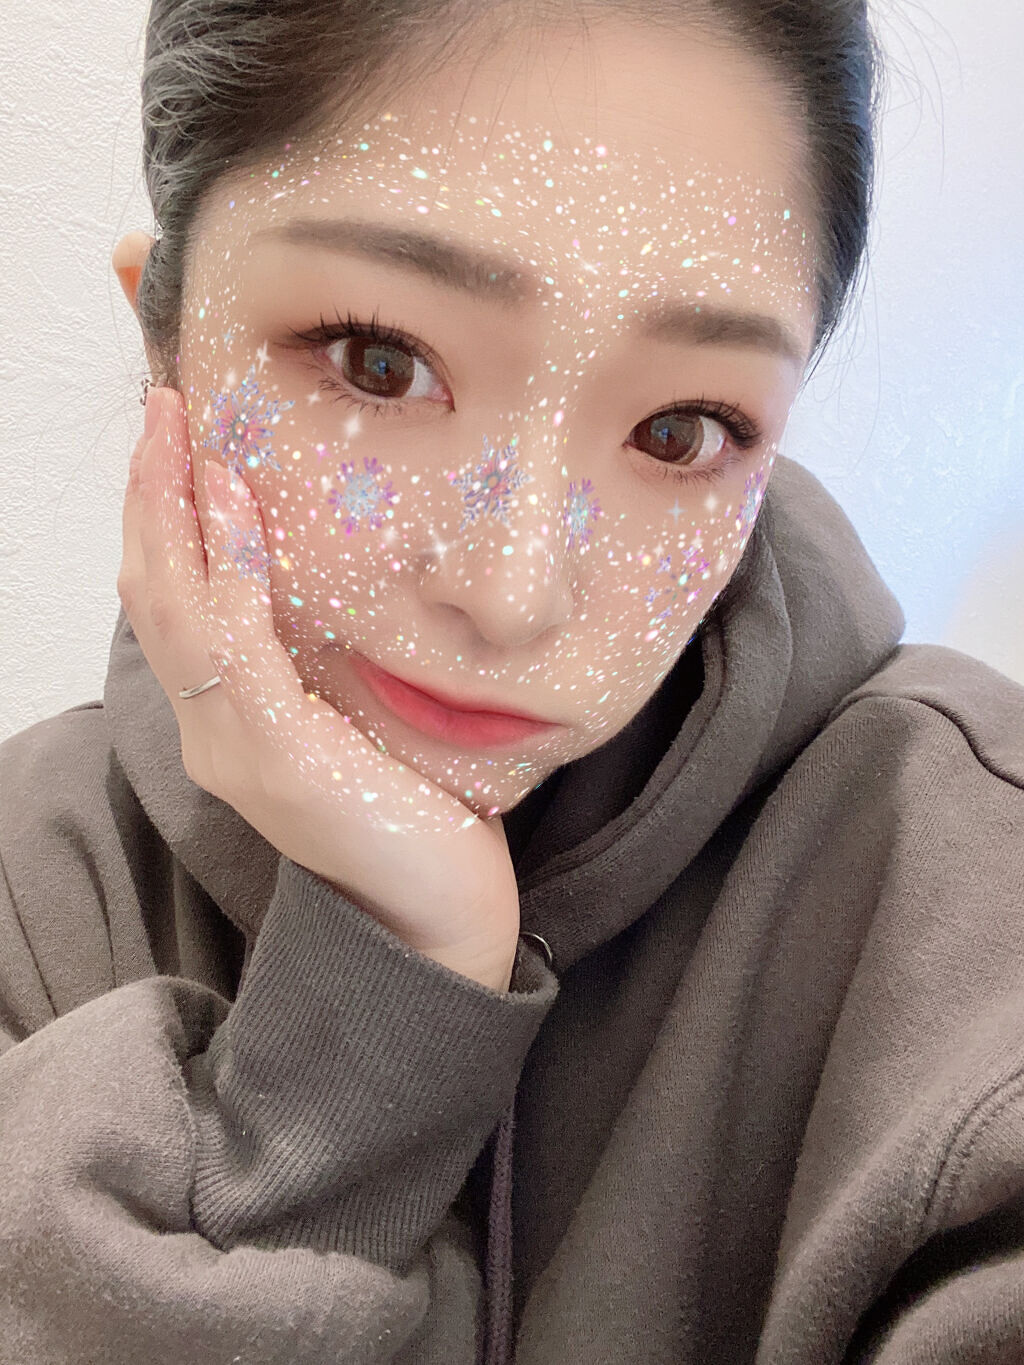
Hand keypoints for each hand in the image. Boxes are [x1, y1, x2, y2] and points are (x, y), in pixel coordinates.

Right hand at [117, 386, 520, 992]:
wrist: (435, 918)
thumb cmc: (411, 814)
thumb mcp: (360, 723)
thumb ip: (331, 664)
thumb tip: (350, 582)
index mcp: (229, 720)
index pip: (175, 601)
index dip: (161, 516)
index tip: (174, 436)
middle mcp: (211, 732)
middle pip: (155, 592)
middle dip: (150, 493)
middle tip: (162, 402)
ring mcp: (233, 748)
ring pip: (176, 608)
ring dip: (172, 508)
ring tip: (179, 426)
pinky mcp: (275, 760)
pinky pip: (235, 647)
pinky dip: (229, 567)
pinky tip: (235, 502)